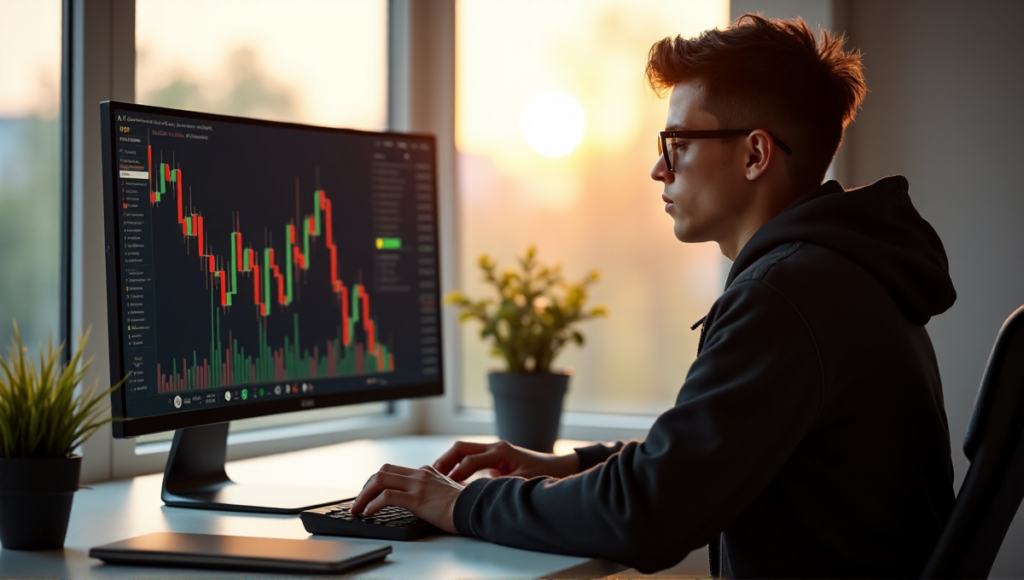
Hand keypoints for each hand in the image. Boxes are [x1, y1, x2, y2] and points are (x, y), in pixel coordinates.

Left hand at [350, 464, 462, 533]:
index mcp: (427, 472)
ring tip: (358, 509)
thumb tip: (428, 500)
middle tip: (359, 501)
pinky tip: (369, 513)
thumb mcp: (448, 492)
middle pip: (383, 471)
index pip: (394, 470)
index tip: (370, 494)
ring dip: (364, 494)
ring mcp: (418, 484)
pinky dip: (373, 504)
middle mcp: (420, 474)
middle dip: (366, 486)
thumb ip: (435, 490)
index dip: (378, 482)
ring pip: (380, 480)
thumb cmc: (466, 505)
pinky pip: (387, 496)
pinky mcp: (417, 498)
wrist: (476, 508)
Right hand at [433, 440, 579, 482]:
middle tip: (431, 475)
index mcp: (501, 452)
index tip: (446, 485)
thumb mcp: (522, 483)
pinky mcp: (493, 459)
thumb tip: (483, 498)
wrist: (558, 468)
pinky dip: (458, 467)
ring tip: (435, 477)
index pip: (471, 459)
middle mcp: (495, 447)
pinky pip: (469, 459)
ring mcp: (493, 451)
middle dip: (445, 460)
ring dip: (449, 462)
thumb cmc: (542, 474)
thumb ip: (503, 488)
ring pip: (463, 451)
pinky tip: (450, 481)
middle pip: (461, 447)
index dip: (457, 472)